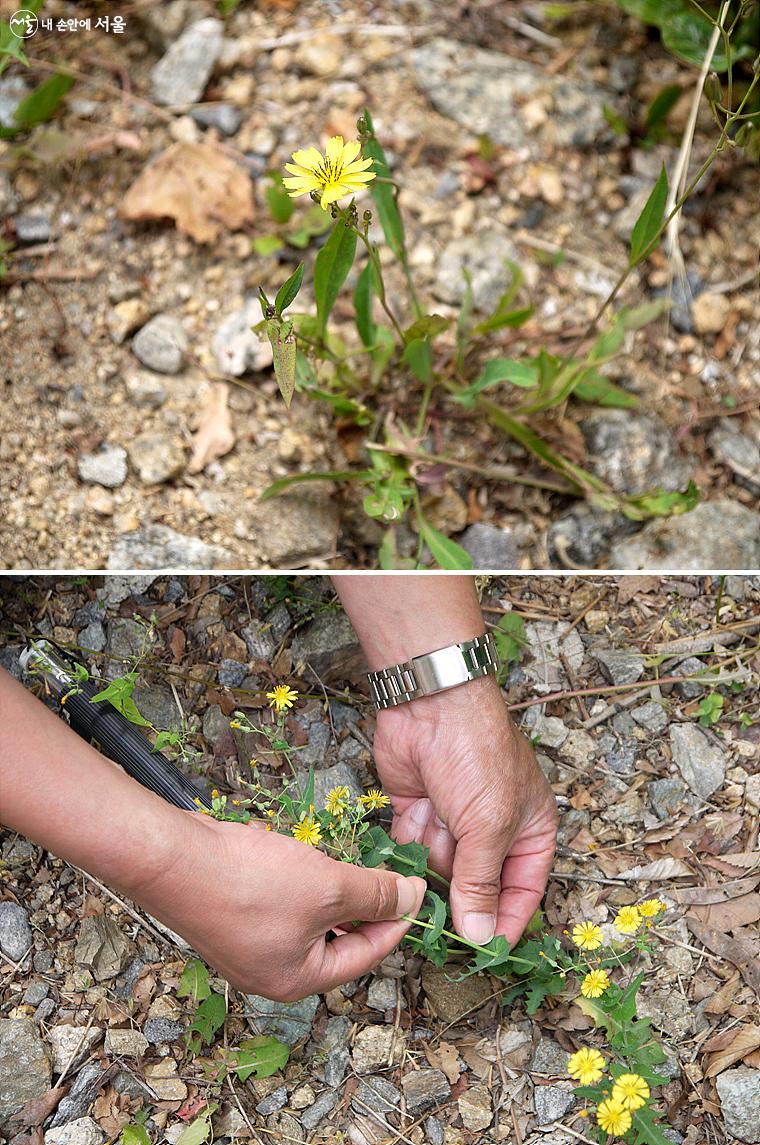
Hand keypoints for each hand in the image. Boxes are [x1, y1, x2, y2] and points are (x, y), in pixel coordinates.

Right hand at [137, 813, 425, 1000]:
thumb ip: (374, 894)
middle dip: (360, 907)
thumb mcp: (328, 886)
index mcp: (298, 980)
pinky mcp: (230, 920)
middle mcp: (270, 974)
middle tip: (383, 876)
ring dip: (329, 895)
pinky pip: (280, 908)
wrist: (174, 860)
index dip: (395, 922)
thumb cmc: (248, 882)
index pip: (364, 956)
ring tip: (343, 864)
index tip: (414, 893)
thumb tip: (414, 897)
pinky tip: (300, 860)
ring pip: (307, 923)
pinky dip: (298, 887)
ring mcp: (246, 949)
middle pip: (335, 942)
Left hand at [372, 677, 557, 947]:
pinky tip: (402, 851)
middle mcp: (492, 830)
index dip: (504, 923)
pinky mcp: (417, 813)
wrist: (430, 704)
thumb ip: (480, 882)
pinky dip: (403, 854)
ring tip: (422, 866)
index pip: (522, 892)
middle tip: (438, 927)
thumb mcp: (488, 825)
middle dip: (458, 901)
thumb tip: (481, 937)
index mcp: (528, 831)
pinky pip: (409, 851)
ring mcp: (453, 821)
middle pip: (476, 886)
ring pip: (439, 872)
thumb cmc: (477, 754)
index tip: (485, 955)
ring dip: (428, 874)